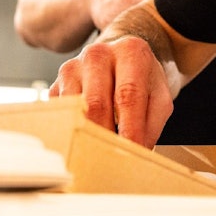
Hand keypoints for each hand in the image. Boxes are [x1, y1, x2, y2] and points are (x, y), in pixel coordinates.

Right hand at [49, 35, 172, 147]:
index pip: (128, 95)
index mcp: (129, 52)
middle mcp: (97, 55)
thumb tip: (135, 153)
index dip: (129, 129)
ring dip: (87, 139)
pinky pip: (60, 116)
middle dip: (105, 138)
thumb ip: (151, 123)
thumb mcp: (159, 96)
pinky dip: (72, 135)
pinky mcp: (55, 85)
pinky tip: (84, 145)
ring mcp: (72, 68)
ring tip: (100, 158)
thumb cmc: (142, 79)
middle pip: (96, 104)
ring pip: (74, 112)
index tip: (132, 154)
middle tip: (115, 163)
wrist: (120, 57)